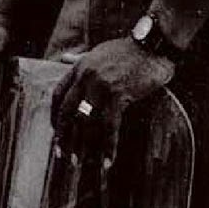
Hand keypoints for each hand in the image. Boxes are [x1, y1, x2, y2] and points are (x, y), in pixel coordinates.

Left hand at [51, 37, 176, 163]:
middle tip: (60, 154)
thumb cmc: (128, 49)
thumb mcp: (98, 51)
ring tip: (78, 162)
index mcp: (79, 67)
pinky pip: (110, 126)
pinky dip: (108, 146)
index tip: (56, 131)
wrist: (153, 45)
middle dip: (62, 135)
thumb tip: (63, 58)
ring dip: (81, 145)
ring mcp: (102, 86)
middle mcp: (86, 77)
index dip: (55, 115)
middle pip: (67, 111)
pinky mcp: (119, 95)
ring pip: (85, 122)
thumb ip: (80, 58)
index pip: (58, 94)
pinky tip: (107, 161)